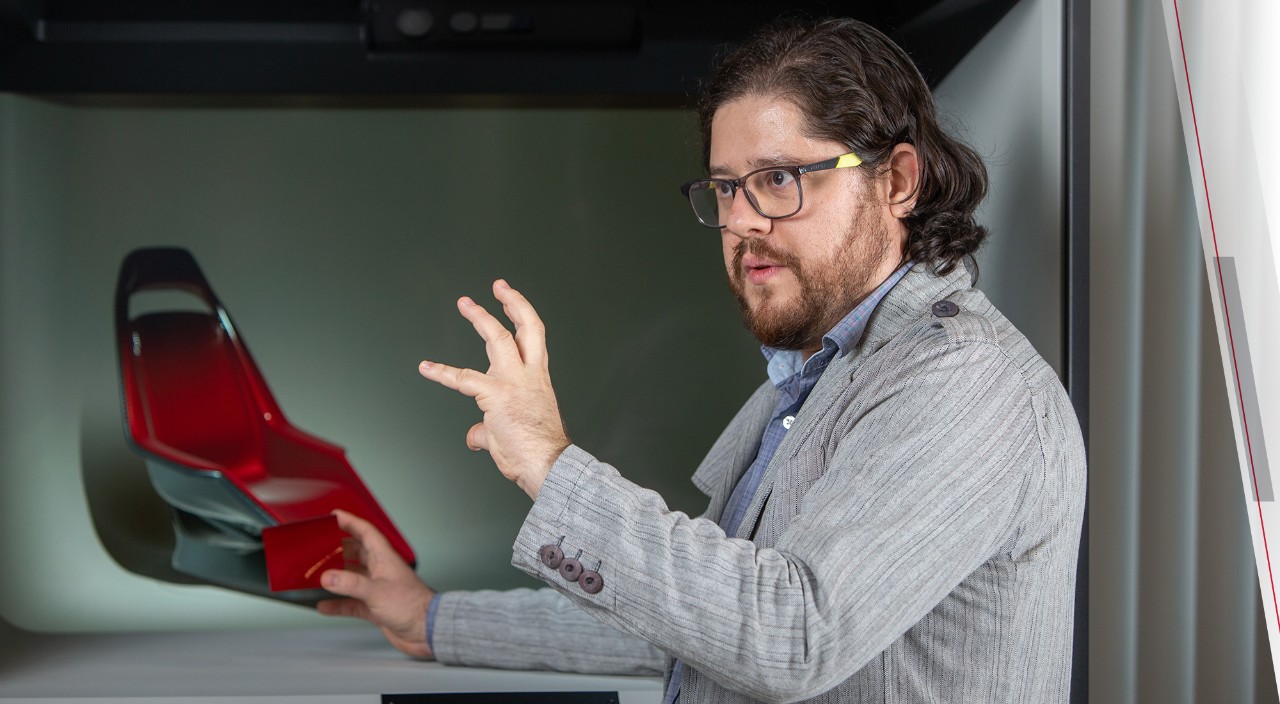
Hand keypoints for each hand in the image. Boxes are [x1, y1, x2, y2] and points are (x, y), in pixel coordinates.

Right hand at [316, 509, 435, 658]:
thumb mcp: (377, 591)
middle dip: (338, 548)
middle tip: (319, 546)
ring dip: (335, 577)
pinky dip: (337, 604)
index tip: (334, 516)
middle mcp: (380, 570)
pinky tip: (324, 605)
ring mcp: (377, 589)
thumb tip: (328, 577)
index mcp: (384, 558)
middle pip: (356, 553)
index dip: (350, 522)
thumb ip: (351, 584)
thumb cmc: (412, 605)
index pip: (365, 532)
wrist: (426, 629)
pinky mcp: (375, 607)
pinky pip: (350, 602)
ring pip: (351, 577)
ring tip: (317, 574)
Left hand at [418, 279, 570, 499]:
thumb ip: (488, 429)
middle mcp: (529, 375)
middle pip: (525, 328)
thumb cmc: (536, 453)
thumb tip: (474, 436)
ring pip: (498, 338)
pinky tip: (426, 367)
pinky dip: (442, 372)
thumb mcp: (512, 434)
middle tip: (499, 286)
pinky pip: (464, 379)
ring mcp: (513, 383)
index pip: (533, 339)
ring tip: (466, 304)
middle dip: (512, 303)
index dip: (522, 316)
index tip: (512, 303)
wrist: (548, 465)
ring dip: (481, 317)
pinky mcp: (495, 395)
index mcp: (537, 380)